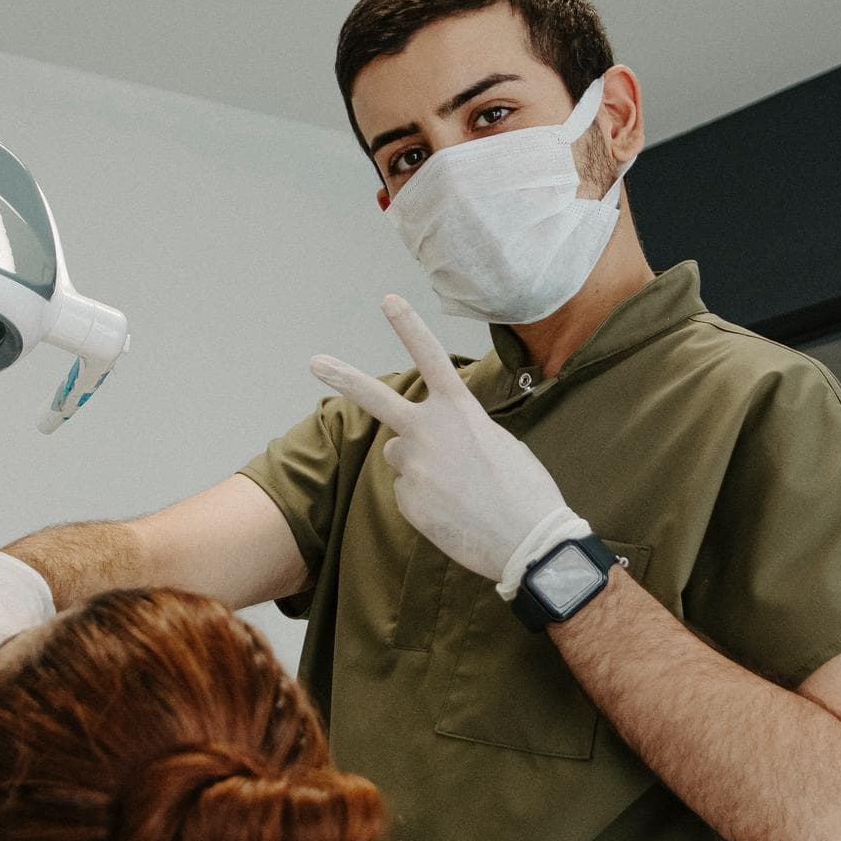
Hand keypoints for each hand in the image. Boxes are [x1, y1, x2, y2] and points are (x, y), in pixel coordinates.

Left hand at [310, 296, 588, 587]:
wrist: (526, 540)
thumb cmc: (525, 491)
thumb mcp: (499, 444)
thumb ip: (461, 433)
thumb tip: (437, 447)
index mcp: (460, 410)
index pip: (430, 357)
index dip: (409, 327)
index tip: (388, 301)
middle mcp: (428, 430)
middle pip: (375, 398)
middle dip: (342, 377)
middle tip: (314, 362)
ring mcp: (412, 465)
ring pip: (399, 456)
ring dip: (419, 466)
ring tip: (458, 489)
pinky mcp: (405, 499)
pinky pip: (408, 492)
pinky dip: (426, 500)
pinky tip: (453, 512)